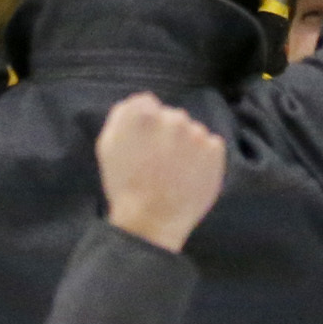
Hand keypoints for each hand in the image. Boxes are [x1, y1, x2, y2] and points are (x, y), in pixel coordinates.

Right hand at [96, 92, 226, 252]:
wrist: (152, 220)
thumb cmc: (125, 185)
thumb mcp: (107, 146)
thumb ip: (121, 115)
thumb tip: (137, 103)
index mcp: (143, 114)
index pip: (147, 103)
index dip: (144, 122)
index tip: (143, 142)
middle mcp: (172, 117)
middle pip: (171, 116)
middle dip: (166, 132)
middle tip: (159, 160)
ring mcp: (196, 133)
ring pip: (192, 131)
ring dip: (186, 145)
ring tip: (174, 172)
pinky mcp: (215, 150)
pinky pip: (210, 145)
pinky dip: (203, 156)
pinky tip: (190, 174)